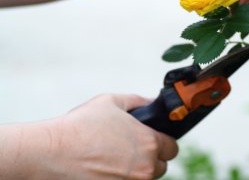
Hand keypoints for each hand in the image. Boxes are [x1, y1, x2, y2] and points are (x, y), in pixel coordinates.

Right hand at [16, 94, 177, 179]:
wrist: (52, 152)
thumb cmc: (81, 126)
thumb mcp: (112, 102)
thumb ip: (138, 101)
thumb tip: (152, 102)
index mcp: (149, 142)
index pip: (172, 148)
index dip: (164, 142)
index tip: (154, 140)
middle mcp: (145, 167)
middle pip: (160, 166)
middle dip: (151, 158)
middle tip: (132, 149)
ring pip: (145, 178)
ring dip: (137, 170)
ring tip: (115, 158)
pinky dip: (122, 178)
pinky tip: (106, 168)